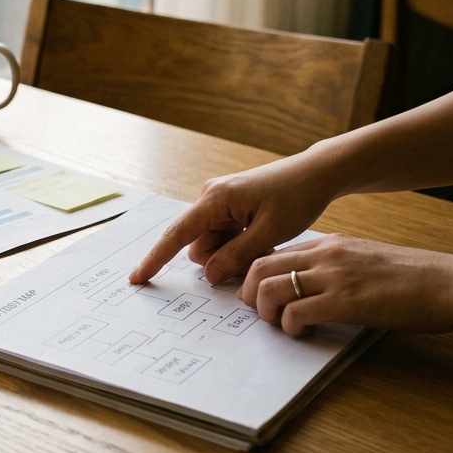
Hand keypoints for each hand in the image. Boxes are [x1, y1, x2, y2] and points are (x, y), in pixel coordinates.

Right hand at [130, 155, 337, 284]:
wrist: (316, 174)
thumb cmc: (297, 197)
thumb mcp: (270, 233)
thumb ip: (236, 256)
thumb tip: (209, 275)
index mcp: (215, 199)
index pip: (177, 235)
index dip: (156, 259)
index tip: (137, 278)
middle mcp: (209, 197)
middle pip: (199, 245)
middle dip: (223, 257)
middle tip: (259, 248)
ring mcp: (217, 202)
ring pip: (212, 244)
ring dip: (234, 252)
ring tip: (264, 240)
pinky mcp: (227, 206)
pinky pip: (222, 236)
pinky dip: (239, 243)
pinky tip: (261, 234)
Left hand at [237, 234, 452, 335]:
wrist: (451, 283)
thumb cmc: (415, 277)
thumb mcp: (366, 259)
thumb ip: (336, 266)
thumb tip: (310, 285)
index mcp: (329, 243)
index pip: (273, 253)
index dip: (256, 276)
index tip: (256, 294)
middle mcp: (325, 255)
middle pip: (259, 267)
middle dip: (248, 293)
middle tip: (259, 313)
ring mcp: (334, 277)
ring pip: (269, 289)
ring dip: (266, 312)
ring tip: (281, 325)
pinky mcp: (345, 302)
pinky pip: (295, 313)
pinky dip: (290, 327)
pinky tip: (306, 332)